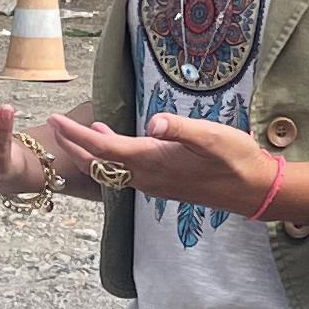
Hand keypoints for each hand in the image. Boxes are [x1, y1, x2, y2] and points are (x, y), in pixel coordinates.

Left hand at [44, 108, 275, 215]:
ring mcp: (154, 184)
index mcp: (153, 161)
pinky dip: (110, 158)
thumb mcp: (212, 137)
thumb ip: (181, 128)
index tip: (56, 119)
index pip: (104, 148)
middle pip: (99, 163)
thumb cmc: (236, 160)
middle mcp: (147, 177)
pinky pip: (125, 173)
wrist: (254, 190)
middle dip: (73, 145)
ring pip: (110, 169)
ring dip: (90, 152)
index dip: (77, 134)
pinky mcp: (164, 184)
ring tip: (76, 132)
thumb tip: (154, 122)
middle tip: (54, 125)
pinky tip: (115, 143)